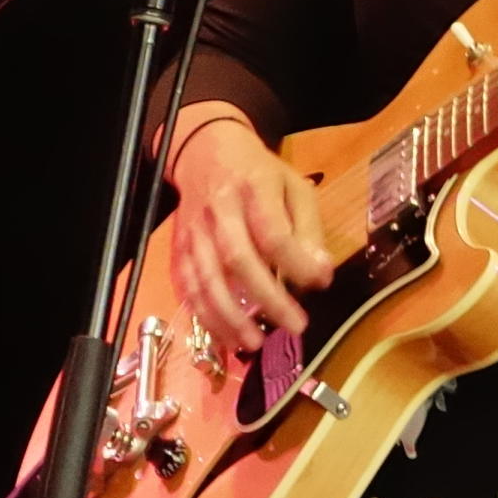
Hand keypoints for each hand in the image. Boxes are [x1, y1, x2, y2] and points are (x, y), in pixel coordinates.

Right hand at [165, 112, 332, 353]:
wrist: (205, 153)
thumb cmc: (259, 174)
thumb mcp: (294, 187)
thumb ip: (307, 229)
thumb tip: (320, 272)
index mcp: (253, 188)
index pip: (272, 231)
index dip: (295, 262)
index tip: (320, 284)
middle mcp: (218, 210)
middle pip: (238, 258)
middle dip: (267, 298)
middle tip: (295, 325)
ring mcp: (192, 232)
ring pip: (206, 279)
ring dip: (230, 317)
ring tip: (255, 344)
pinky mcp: (177, 249)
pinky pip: (186, 287)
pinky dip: (203, 315)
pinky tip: (225, 335)